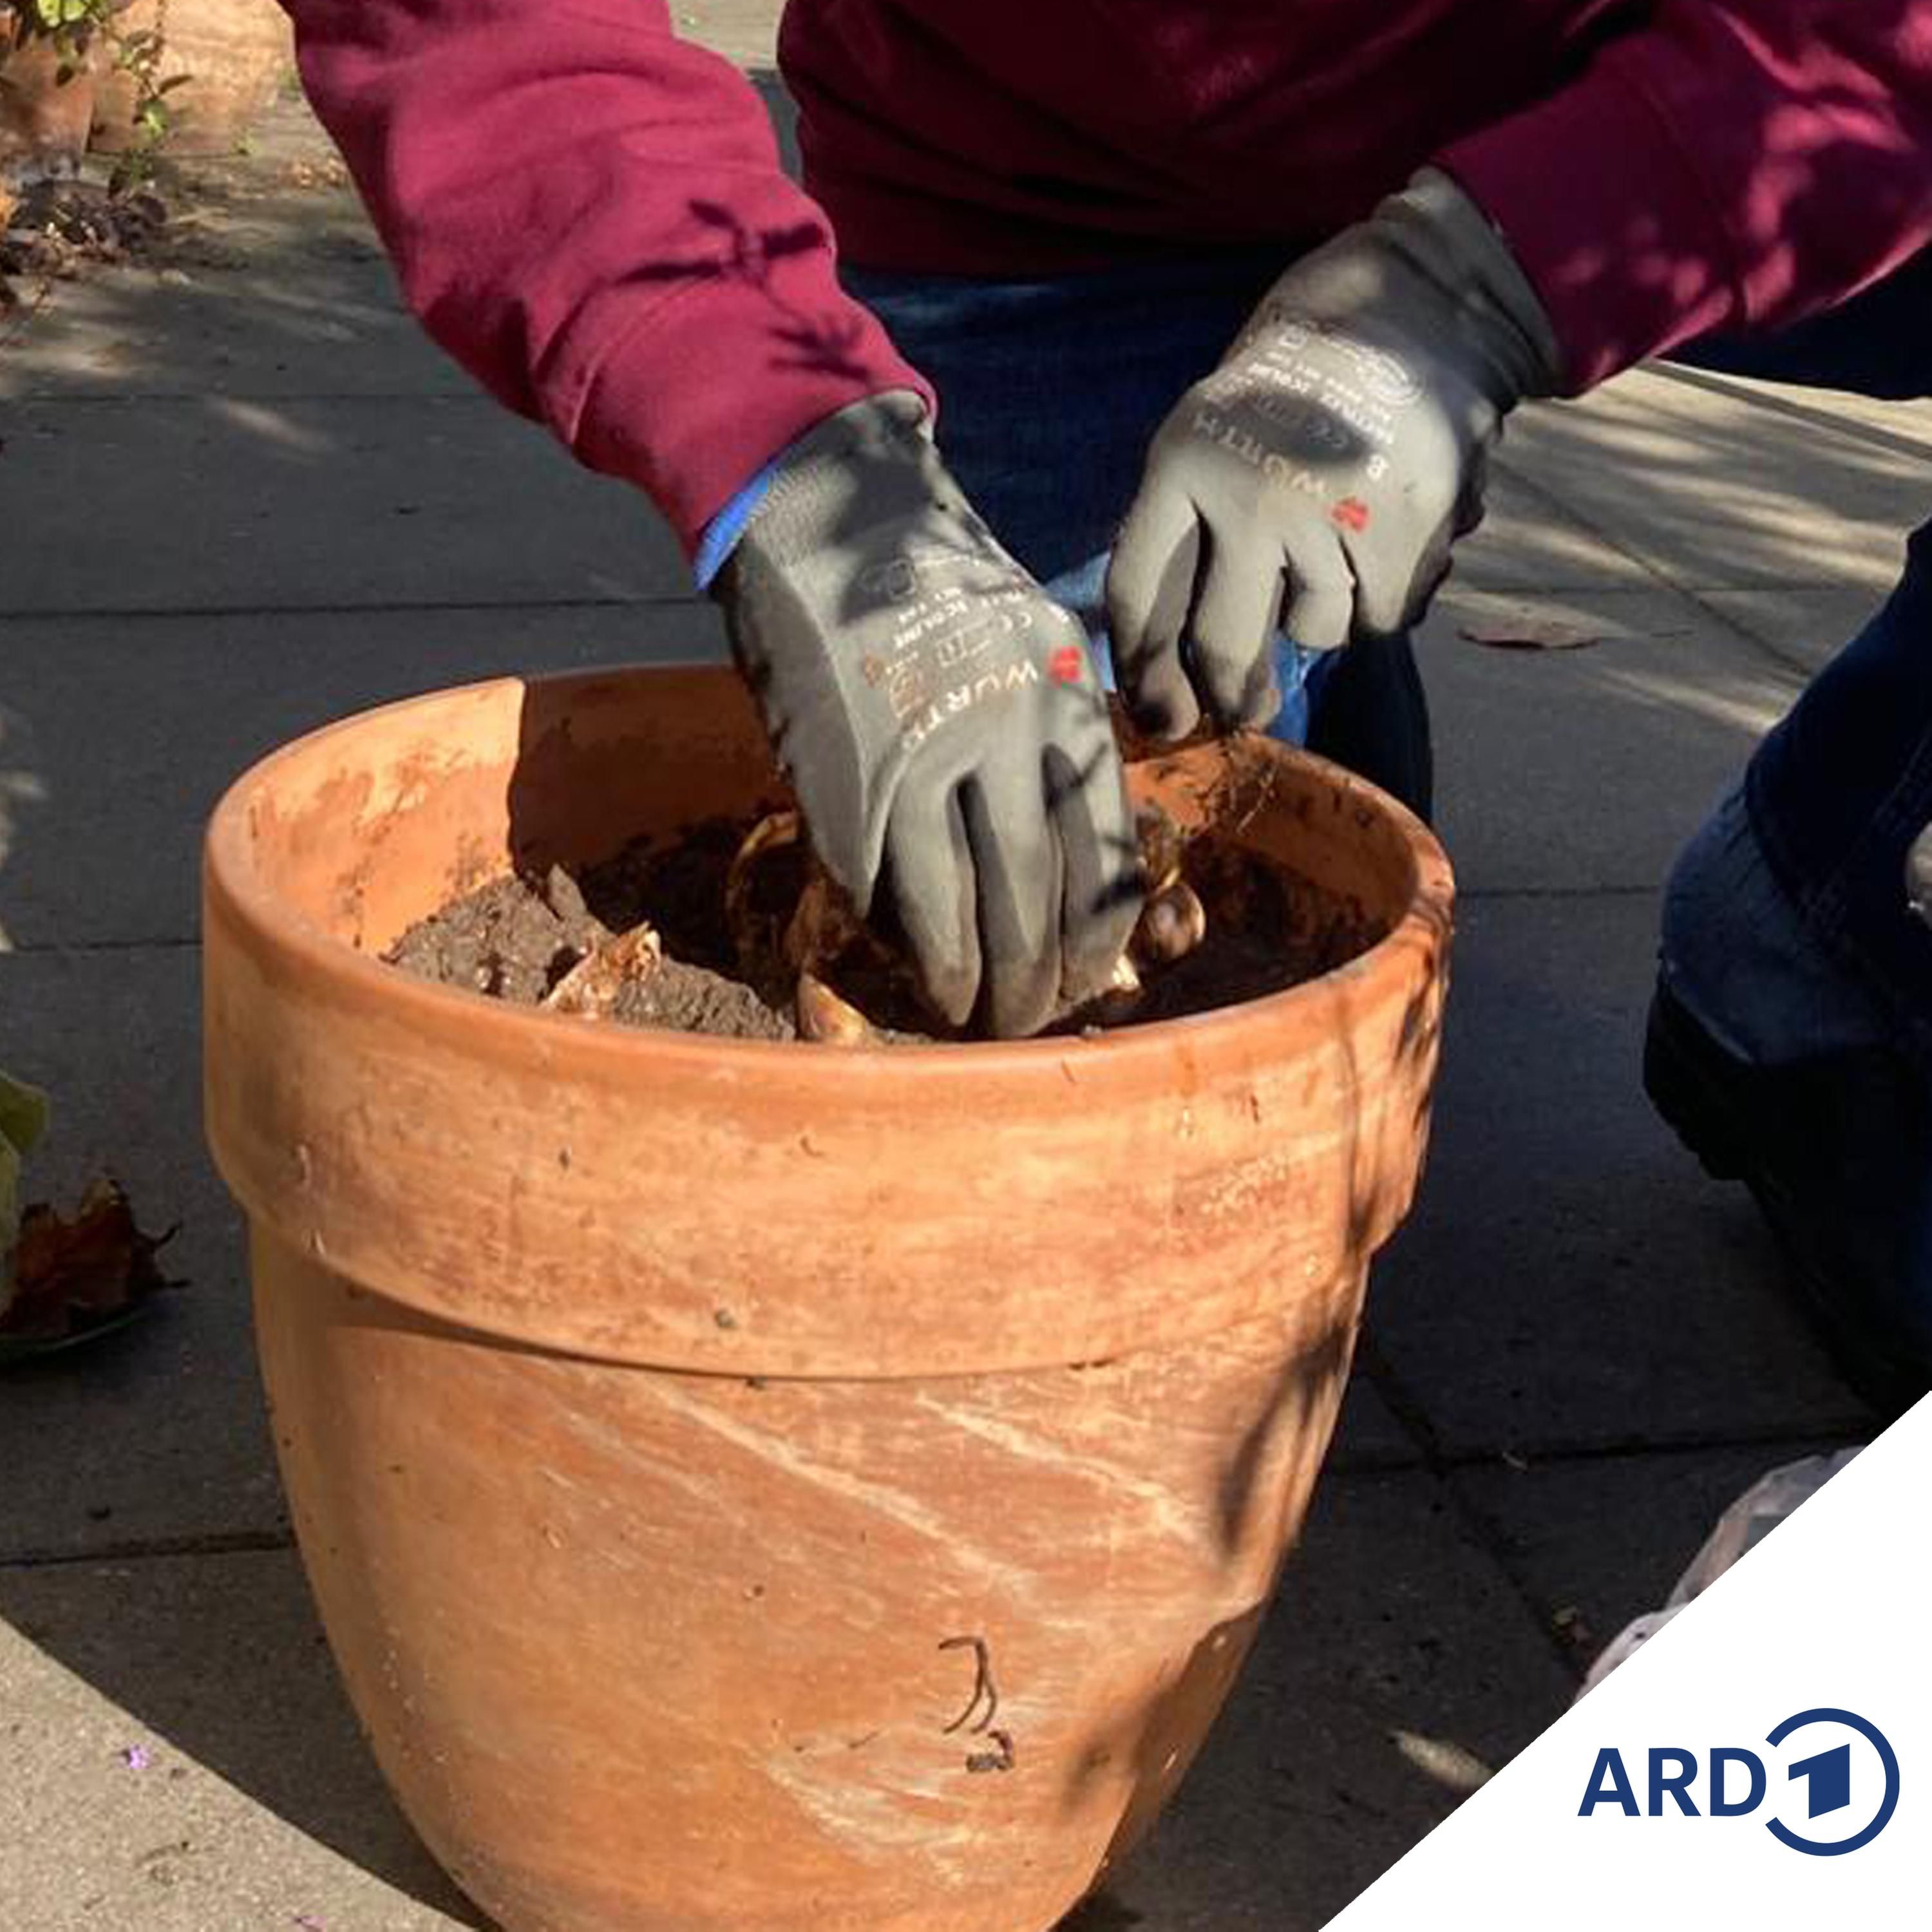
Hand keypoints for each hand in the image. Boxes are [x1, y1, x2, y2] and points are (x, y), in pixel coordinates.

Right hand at [714, 394, 1142, 1036]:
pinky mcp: (842, 774)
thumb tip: (1064, 864)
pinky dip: (896, 935)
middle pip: (1035, 893)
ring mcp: (919, 756)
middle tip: (1028, 1022)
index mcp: (1067, 702)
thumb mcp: (1034, 647)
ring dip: (967, 979)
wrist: (827, 518)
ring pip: (958, 904)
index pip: (1104, 854)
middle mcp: (1005, 733)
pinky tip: (909, 964)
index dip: (1097, 939)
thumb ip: (1057, 744)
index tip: (1087, 982)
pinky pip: (879, 882)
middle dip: (1036, 979)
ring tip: (970, 1014)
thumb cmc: (939, 591)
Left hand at [1107, 169, 1561, 738]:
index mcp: (1182, 464)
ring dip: (1324, 612)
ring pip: (1314, 630)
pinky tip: (1389, 538)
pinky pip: (1381, 618)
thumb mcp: (1210, 437)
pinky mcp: (1404, 530)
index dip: (1145, 672)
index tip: (1161, 720)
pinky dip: (1386, 596)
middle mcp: (1248, 493)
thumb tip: (1172, 672)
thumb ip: (1190, 534)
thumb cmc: (1292, 392)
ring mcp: (1328, 514)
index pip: (1140, 595)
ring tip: (1340, 543)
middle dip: (1233, 696)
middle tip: (1245, 710)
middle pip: (1221, 643)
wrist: (1409, 311)